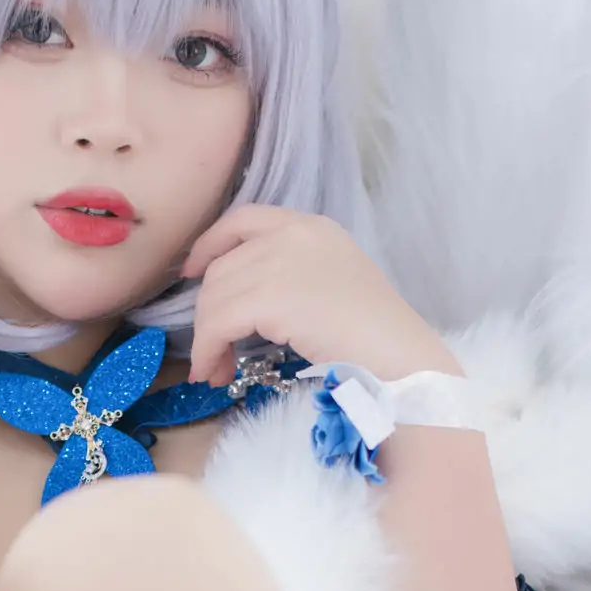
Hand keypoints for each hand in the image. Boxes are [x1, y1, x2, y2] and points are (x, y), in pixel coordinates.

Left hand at [181, 206, 458, 388]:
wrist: (399, 354)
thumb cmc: (374, 334)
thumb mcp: (332, 282)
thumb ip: (291, 274)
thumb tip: (240, 302)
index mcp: (310, 226)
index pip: (243, 219)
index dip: (209, 245)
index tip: (191, 273)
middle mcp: (293, 233)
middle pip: (222, 266)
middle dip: (206, 312)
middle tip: (210, 354)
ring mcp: (282, 260)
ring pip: (214, 297)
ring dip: (206, 339)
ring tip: (213, 372)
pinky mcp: (272, 295)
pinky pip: (218, 323)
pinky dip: (207, 350)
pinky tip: (214, 372)